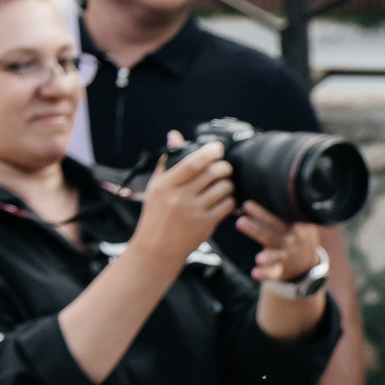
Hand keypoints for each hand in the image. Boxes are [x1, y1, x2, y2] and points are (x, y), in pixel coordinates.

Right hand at [127, 136, 232, 269]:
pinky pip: (228, 206)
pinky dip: (230, 200)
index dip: (209, 152)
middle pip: (212, 173)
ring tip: (223, 185)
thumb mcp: (155, 187)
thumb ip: (167, 162)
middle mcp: (180, 197)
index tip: (218, 147)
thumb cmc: (155, 215)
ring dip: (228, 184)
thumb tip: (175, 136)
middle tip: (224, 168)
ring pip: (224, 189)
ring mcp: (194, 212)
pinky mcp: (206, 225)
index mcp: (165, 185)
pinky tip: (224, 200)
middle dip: (224, 167)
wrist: (156, 249)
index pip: (192, 163)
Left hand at [239, 203, 323, 284]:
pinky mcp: (281, 270)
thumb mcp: (293, 217)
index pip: (282, 215)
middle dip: (260, 226)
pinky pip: (274, 273)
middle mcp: (293, 239)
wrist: (305, 262)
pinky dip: (265, 274)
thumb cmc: (291, 232)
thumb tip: (257, 176)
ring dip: (267, 252)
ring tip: (257, 255)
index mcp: (296, 223)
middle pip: (278, 232)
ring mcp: (288, 255)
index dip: (266, 210)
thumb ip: (280, 204)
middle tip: (241, 219)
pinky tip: (255, 272)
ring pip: (276, 252)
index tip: (248, 203)